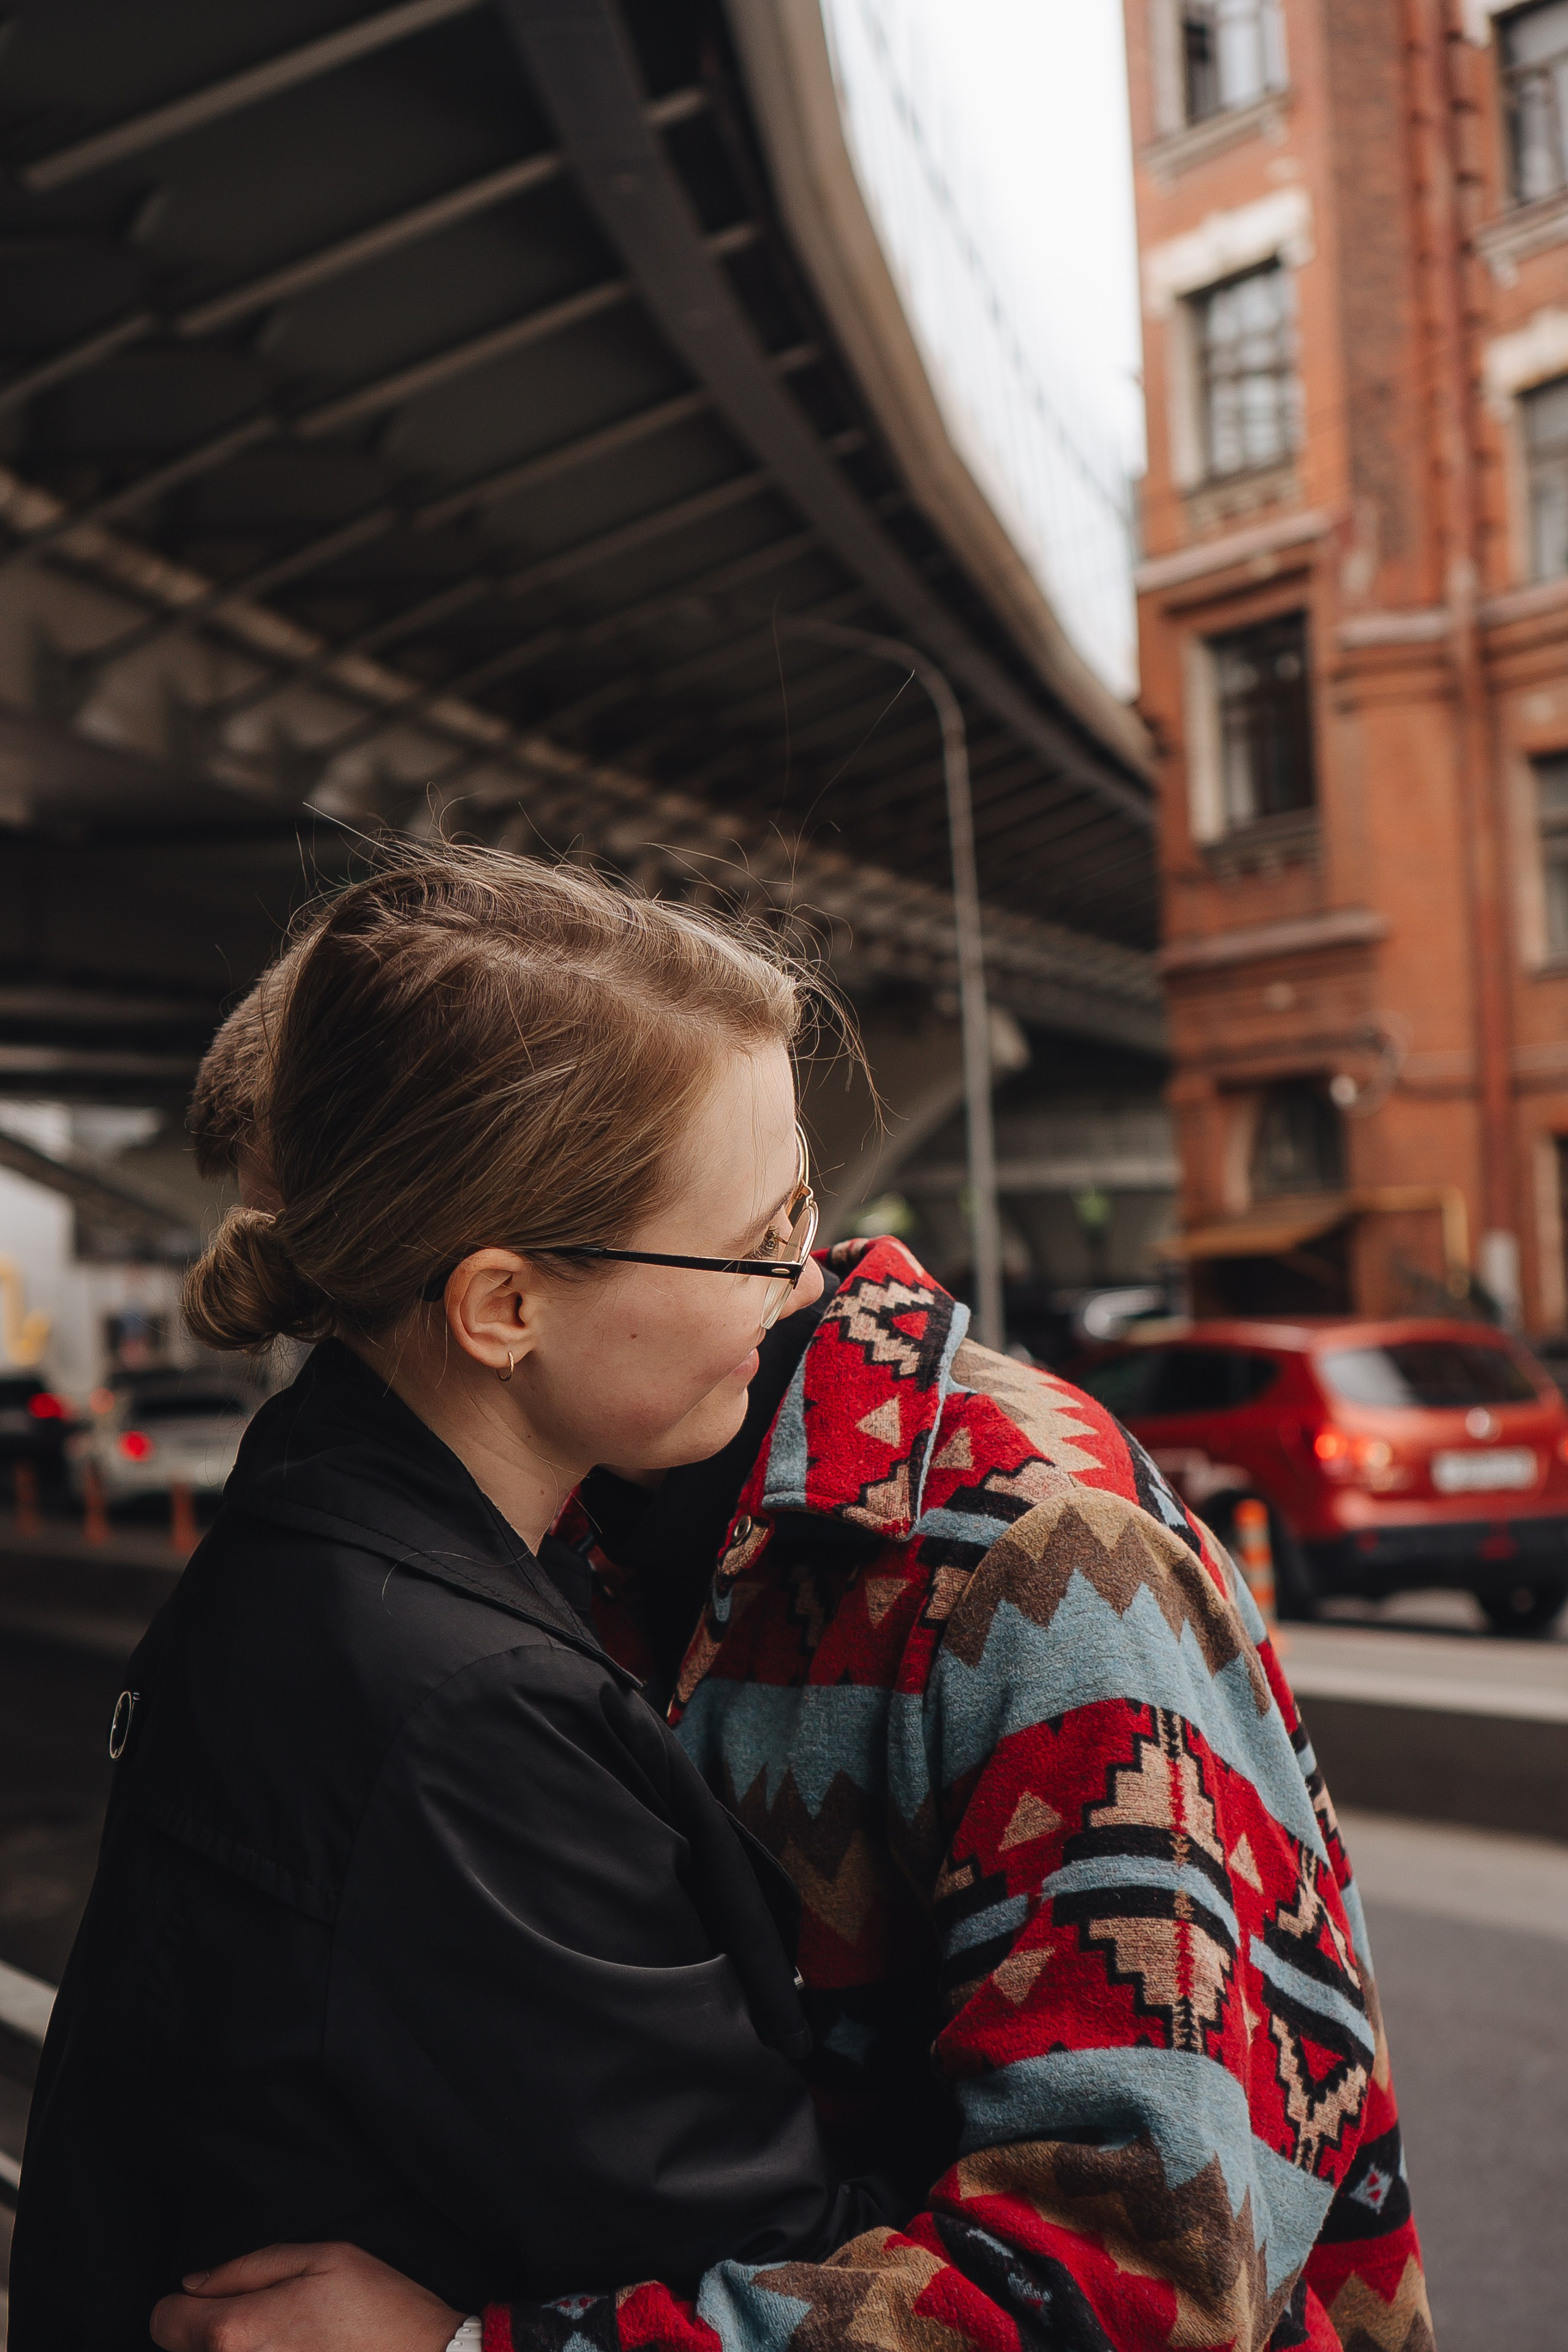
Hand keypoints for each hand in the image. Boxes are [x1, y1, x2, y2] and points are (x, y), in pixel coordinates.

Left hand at [150, 2240, 461, 2351]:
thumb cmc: (379, 2311)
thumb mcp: (322, 2258)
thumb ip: (247, 2268)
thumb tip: (193, 2285)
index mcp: (237, 2330)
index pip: (164, 2321)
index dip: (185, 2306)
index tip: (214, 2303)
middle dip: (212, 2337)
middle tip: (266, 2329)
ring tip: (285, 2349)